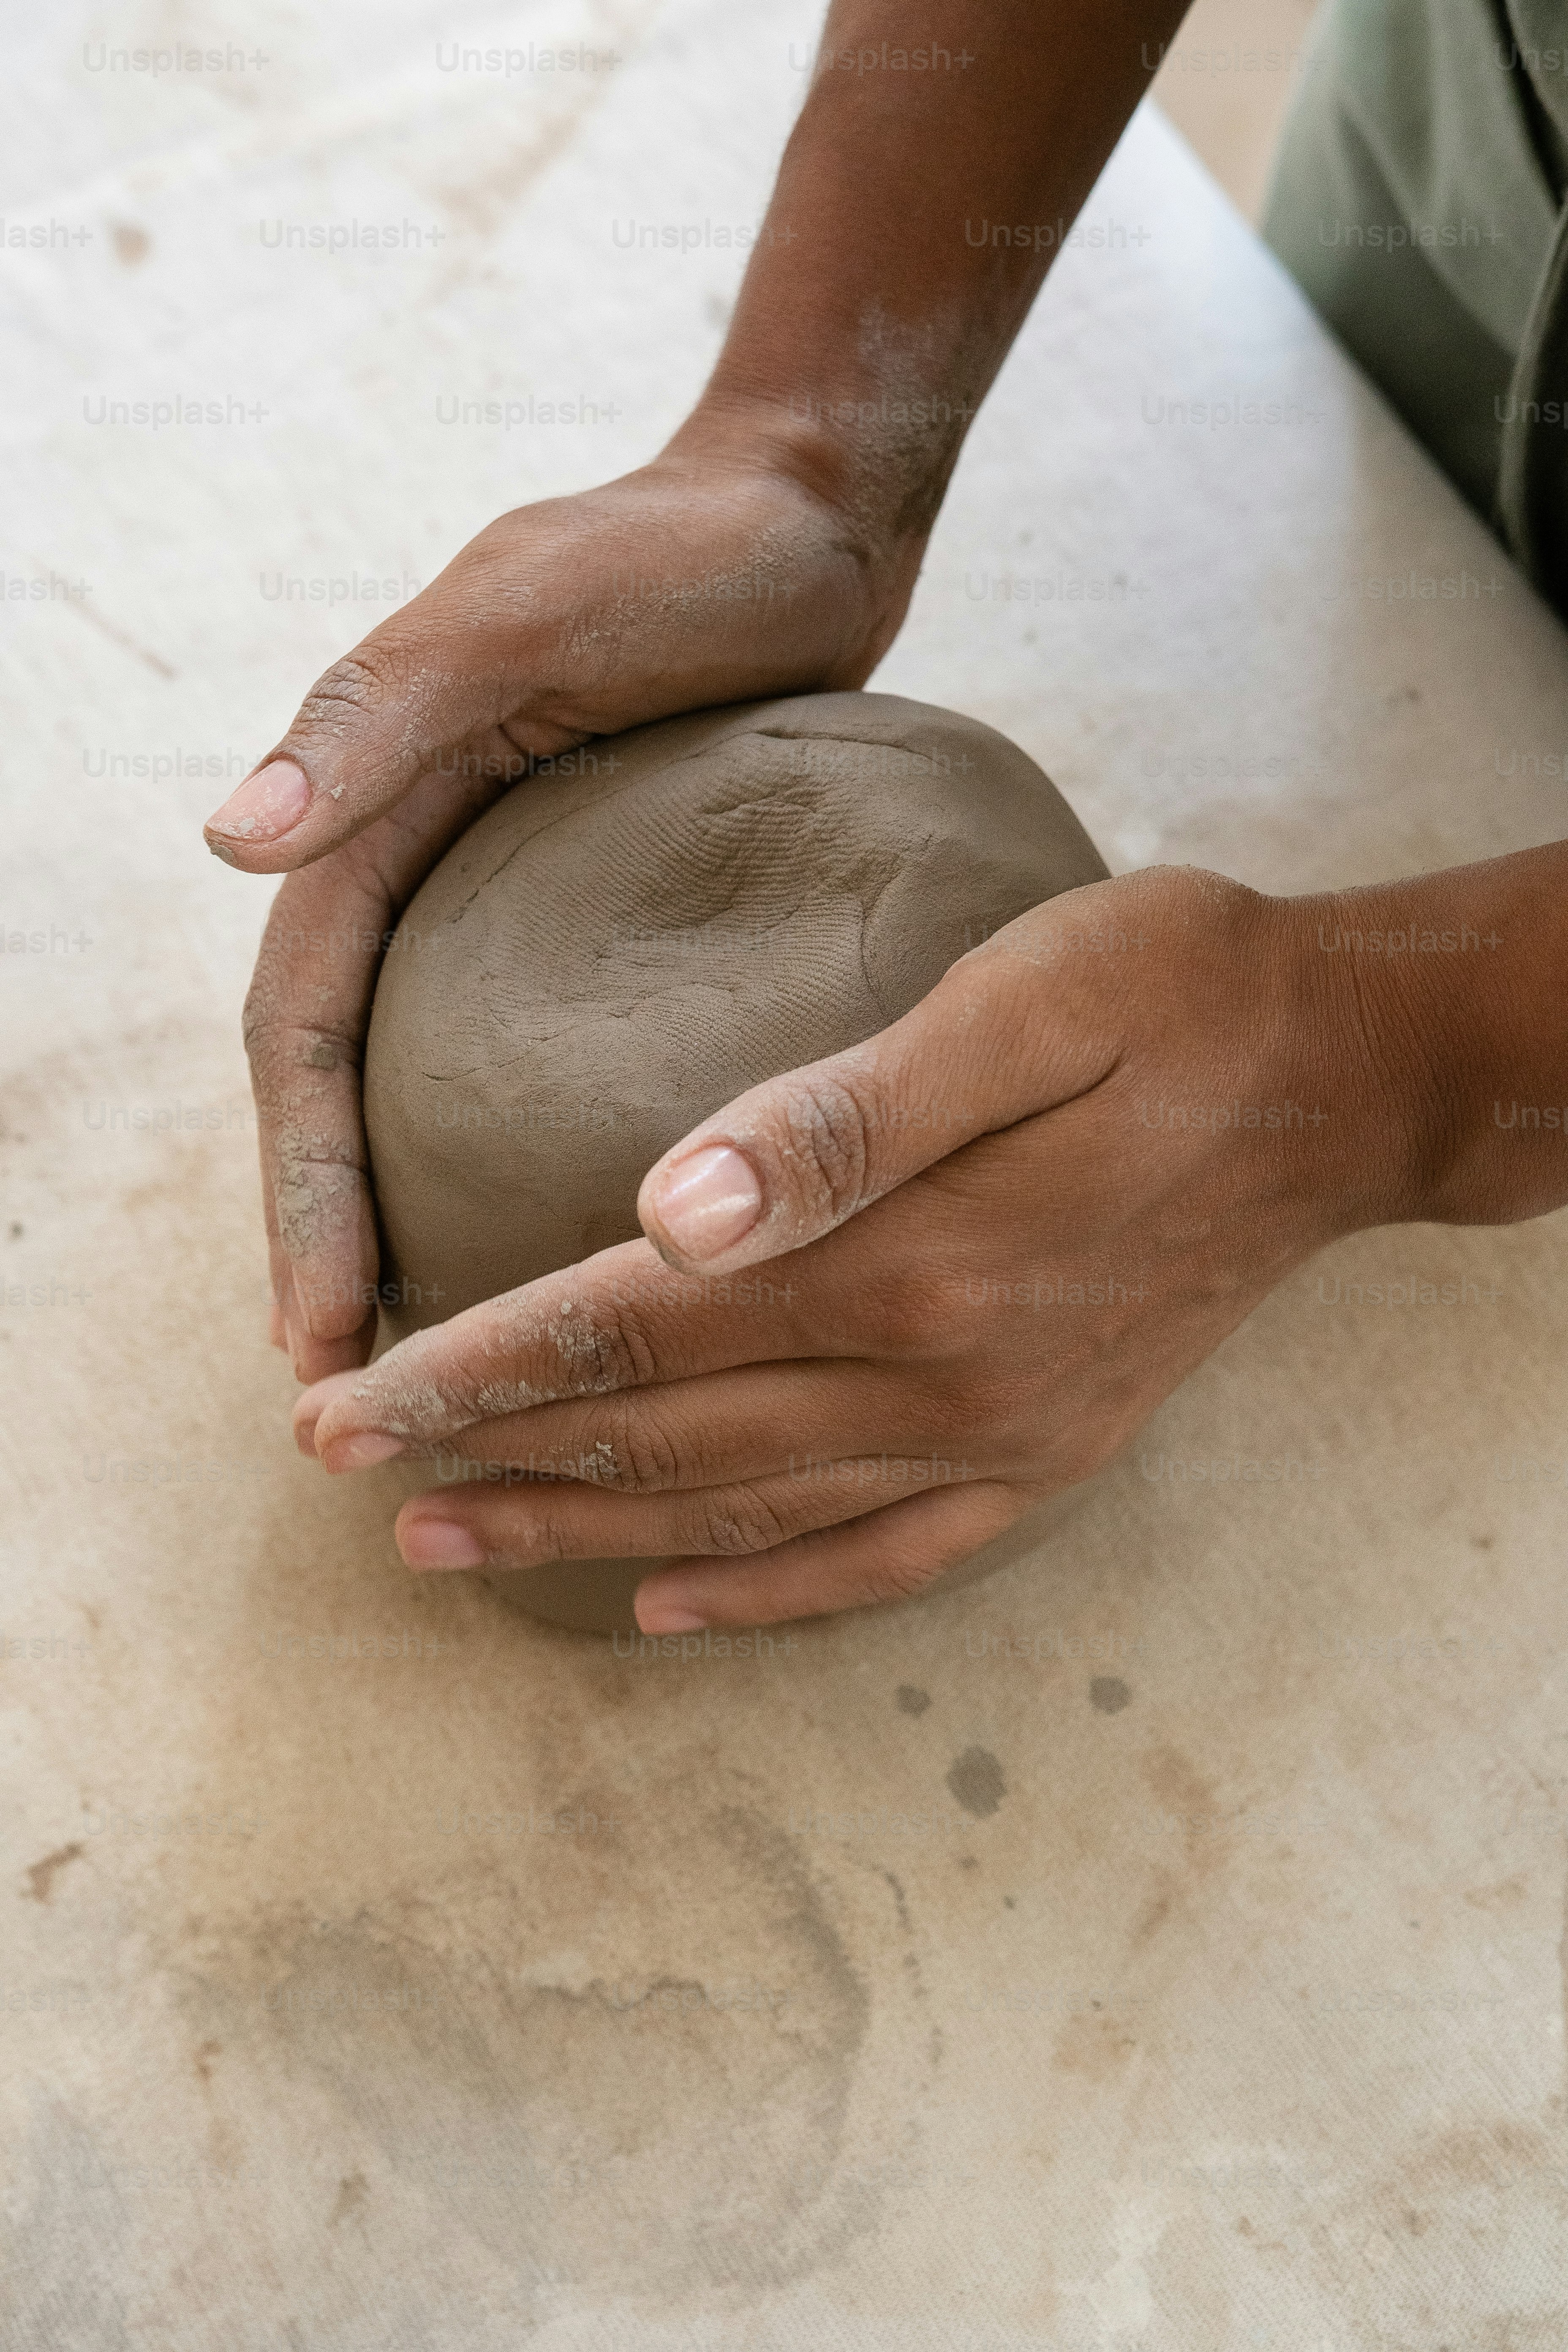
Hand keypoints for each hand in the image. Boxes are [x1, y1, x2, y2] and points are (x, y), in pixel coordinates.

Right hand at [218, 432, 925, 1380]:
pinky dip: (511, 1159)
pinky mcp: (605, 923)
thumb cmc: (674, 545)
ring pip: (424, 1091)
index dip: (297, 1182)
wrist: (805, 510)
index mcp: (374, 813)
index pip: (303, 1030)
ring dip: (407, 1219)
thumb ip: (381, 714)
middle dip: (331, 1237)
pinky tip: (558, 1248)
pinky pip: (528, 1063)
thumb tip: (232, 843)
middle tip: (348, 1393)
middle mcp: (426, 869)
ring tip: (427, 1356)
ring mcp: (511, 902)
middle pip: (347, 1086)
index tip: (311, 1325)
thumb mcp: (527, 612)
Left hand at [296, 866, 1430, 1625]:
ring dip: (586, 1533)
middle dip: (490, 1454)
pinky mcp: (1047, 1451)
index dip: (477, 1368)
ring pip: (745, 1513)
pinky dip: (766, 1595)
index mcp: (915, 1262)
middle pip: (665, 1436)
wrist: (1351, 1079)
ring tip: (450, 1542)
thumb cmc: (1183, 993)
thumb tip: (670, 1203)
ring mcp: (1000, 1434)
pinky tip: (672, 1612)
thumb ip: (846, 1113)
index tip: (345, 1401)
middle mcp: (946, 1378)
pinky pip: (882, 1559)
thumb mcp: (1026, 999)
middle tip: (345, 1468)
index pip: (636, 1330)